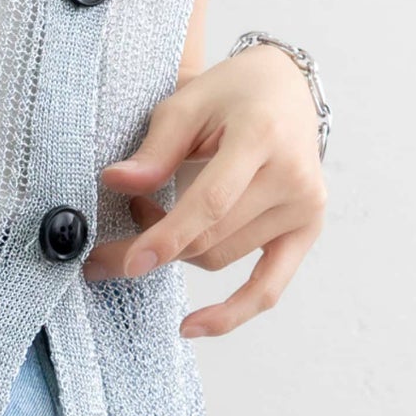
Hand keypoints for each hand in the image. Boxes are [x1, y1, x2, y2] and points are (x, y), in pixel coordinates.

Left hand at [82, 44, 327, 338]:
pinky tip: (193, 326)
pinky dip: (233, 312)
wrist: (285, 89)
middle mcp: (292, 178)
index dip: (167, 235)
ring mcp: (305, 209)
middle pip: (210, 237)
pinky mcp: (307, 231)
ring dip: (177, 251)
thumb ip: (153, 150)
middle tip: (107, 240)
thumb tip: (114, 183)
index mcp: (261, 137)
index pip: (211, 201)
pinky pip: (269, 287)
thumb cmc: (230, 93)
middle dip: (153, 247)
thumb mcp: (185, 103)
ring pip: (222, 258)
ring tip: (149, 217)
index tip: (128, 261)